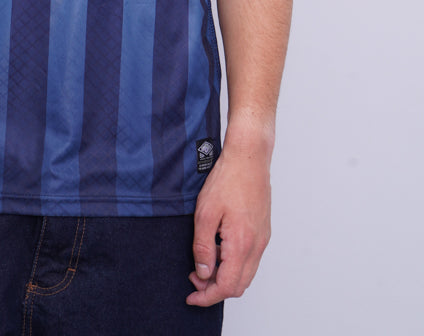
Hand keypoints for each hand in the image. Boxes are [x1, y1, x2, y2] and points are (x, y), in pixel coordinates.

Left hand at [186, 143, 271, 306]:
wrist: (249, 158)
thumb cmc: (228, 179)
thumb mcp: (205, 213)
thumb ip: (203, 247)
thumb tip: (203, 273)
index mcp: (242, 244)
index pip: (227, 286)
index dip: (207, 296)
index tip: (192, 296)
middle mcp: (257, 246)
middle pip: (239, 285)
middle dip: (215, 289)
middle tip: (194, 278)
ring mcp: (262, 239)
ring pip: (245, 274)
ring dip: (225, 276)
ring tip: (203, 263)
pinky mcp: (262, 231)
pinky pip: (250, 259)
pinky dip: (233, 264)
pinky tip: (218, 249)